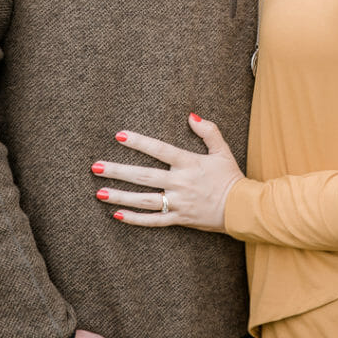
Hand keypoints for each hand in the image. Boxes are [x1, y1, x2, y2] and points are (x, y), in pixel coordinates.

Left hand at [92, 113, 243, 232]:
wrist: (241, 208)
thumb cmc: (230, 177)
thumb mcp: (222, 150)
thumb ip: (208, 131)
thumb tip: (191, 115)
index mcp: (189, 163)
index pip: (159, 150)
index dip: (139, 142)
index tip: (119, 136)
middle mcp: (180, 183)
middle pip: (144, 176)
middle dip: (118, 171)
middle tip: (95, 167)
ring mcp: (178, 203)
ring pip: (144, 200)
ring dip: (120, 196)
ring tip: (99, 192)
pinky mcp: (179, 219)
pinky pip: (153, 221)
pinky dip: (135, 219)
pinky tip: (117, 215)